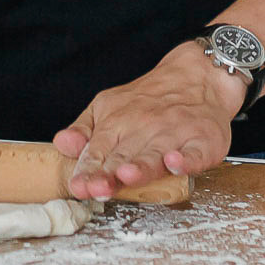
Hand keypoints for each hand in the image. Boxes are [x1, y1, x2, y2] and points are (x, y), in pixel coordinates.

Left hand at [52, 41, 245, 198]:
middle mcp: (145, 128)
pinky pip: (194, 153)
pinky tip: (175, 162)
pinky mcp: (203, 141)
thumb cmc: (149, 100)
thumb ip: (84, 130)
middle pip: (123, 156)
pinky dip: (185, 159)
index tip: (79, 186)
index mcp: (118, 123)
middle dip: (109, 174)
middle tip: (96, 188)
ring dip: (141, 166)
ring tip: (127, 174)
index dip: (88, 170)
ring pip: (155, 155)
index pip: (98, 151)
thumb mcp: (107, 107)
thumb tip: (62, 144)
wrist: (197, 76)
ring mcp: (174, 134)